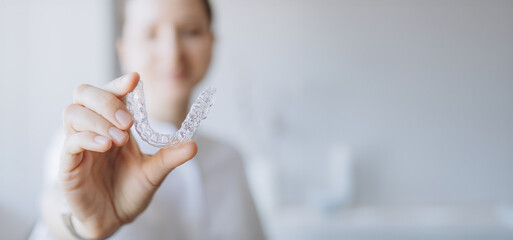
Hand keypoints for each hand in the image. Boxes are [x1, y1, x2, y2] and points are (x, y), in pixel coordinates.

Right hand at [60, 72, 196, 238]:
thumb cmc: (128, 190)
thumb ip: (170, 157)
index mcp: (113, 124)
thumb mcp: (153, 172)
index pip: (110, 92)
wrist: (111, 219)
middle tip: (129, 121)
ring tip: (120, 139)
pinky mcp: (68, 164)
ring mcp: (78, 145)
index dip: (119, 83)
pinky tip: (106, 145)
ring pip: (73, 112)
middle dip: (107, 99)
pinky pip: (70, 141)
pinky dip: (87, 138)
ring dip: (98, 119)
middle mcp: (93, 128)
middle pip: (84, 93)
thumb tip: (193, 144)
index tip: (135, 79)